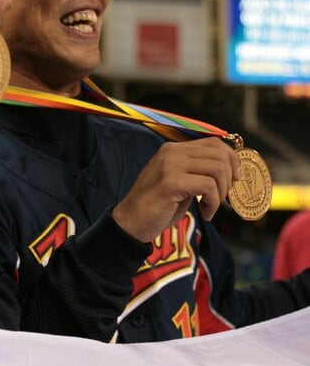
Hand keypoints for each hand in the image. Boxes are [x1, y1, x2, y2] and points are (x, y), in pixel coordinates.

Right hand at [111, 138, 241, 243]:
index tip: (235, 179)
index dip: (232, 159)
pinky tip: (205, 214)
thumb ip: (197, 171)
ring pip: (217, 170)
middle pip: (220, 155)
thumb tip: (230, 169)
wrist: (131, 222)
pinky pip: (208, 187)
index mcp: (174, 149)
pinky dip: (213, 203)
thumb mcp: (180, 181)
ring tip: (211, 208)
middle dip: (229, 179)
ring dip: (221, 194)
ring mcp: (170, 165)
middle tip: (223, 197)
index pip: (214, 143)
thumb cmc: (158, 205)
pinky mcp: (171, 182)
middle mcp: (172, 152)